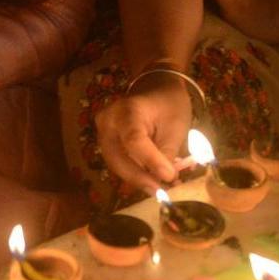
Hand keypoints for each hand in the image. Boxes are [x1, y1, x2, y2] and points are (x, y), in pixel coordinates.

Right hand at [92, 73, 191, 192]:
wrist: (156, 88)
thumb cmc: (169, 104)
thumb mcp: (175, 126)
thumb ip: (167, 153)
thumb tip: (165, 181)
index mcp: (127, 110)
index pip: (134, 141)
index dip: (151, 162)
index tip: (170, 177)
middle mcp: (107, 121)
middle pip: (119, 158)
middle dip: (142, 178)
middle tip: (163, 192)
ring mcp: (103, 132)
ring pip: (117, 165)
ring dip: (139, 179)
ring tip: (161, 188)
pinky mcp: (106, 143)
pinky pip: (118, 163)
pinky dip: (135, 174)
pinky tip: (152, 181)